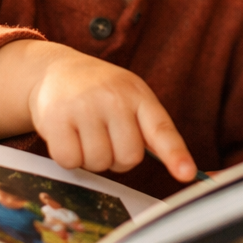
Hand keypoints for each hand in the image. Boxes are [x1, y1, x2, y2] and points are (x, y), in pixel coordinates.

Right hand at [0, 39, 197, 181]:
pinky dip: (68, 157)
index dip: (175, 154)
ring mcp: (84, 107)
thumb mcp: (129, 96)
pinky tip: (67, 135)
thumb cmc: (100, 91)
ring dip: (91, 158)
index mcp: (138, 95)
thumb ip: (149, 127)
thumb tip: (179, 167)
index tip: (186, 174)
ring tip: (84, 133)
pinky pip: (70, 161)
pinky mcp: (55, 119)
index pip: (161, 129)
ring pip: (99, 163)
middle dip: (117, 158)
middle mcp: (113, 98)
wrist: (55, 69)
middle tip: (105, 138)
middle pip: (129, 158)